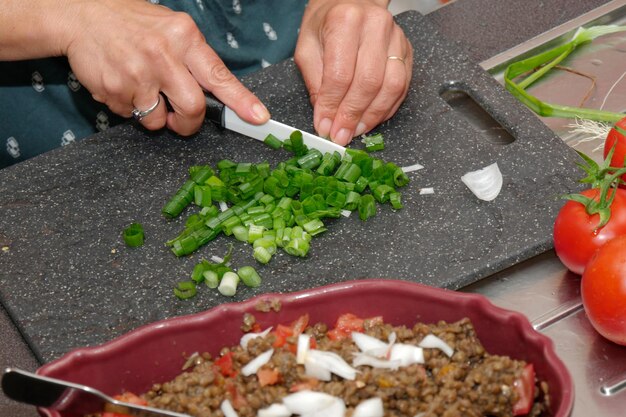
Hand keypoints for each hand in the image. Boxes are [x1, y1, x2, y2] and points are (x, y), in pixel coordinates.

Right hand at [60, 0, 268, 134]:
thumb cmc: (131, 23)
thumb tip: (215, 93)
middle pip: (193, 108)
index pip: (219, 74)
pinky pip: (131, 116)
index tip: (258, 118)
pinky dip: (128, 107)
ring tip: (140, 87)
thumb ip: (193, 58)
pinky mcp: (116, 90)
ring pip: (159, 120)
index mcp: (184, 37)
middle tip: (179, 120)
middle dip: (189, 123)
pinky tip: (122, 82)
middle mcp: (163, 55)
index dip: (241, 100)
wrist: (80, 14)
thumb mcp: (170, 28)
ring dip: (153, 115)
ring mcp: (138, 74)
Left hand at [295, 0, 412, 144]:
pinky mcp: (407, 50)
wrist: (350, 2)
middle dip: (353, 115)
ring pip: (391, 86)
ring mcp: (396, 37)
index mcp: (345, 21)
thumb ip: (315, 83)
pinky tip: (371, 119)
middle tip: (341, 135)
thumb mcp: (307, 48)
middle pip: (368, 82)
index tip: (325, 126)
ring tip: (356, 130)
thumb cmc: (326, 24)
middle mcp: (375, 25)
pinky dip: (386, 108)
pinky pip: (402, 86)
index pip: (340, 74)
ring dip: (373, 115)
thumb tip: (325, 118)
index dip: (332, 106)